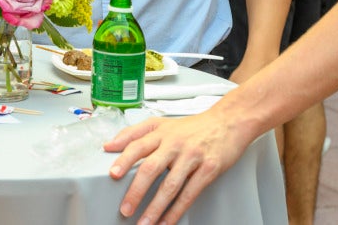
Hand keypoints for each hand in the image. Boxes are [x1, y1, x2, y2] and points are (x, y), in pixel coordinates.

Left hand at [105, 110, 248, 224]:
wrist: (228, 122)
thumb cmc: (193, 127)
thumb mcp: (162, 124)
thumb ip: (134, 133)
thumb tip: (110, 145)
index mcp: (161, 132)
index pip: (137, 145)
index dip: (124, 160)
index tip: (113, 175)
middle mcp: (175, 143)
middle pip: (151, 168)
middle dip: (136, 191)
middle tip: (125, 209)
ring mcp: (192, 157)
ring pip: (170, 186)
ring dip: (155, 208)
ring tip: (144, 222)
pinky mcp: (208, 169)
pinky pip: (189, 194)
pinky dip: (176, 211)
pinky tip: (167, 221)